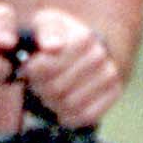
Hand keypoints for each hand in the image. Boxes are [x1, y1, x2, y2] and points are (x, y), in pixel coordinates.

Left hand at [12, 5, 122, 127]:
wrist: (81, 50)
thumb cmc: (56, 38)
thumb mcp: (44, 25)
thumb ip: (44, 31)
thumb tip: (53, 47)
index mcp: (83, 37)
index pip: (46, 67)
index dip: (31, 73)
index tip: (28, 69)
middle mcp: (101, 55)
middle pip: (57, 89)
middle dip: (41, 89)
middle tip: (37, 84)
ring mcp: (110, 75)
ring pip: (70, 104)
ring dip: (53, 103)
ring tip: (49, 94)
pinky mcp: (115, 93)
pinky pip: (86, 115)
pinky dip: (69, 116)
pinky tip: (61, 108)